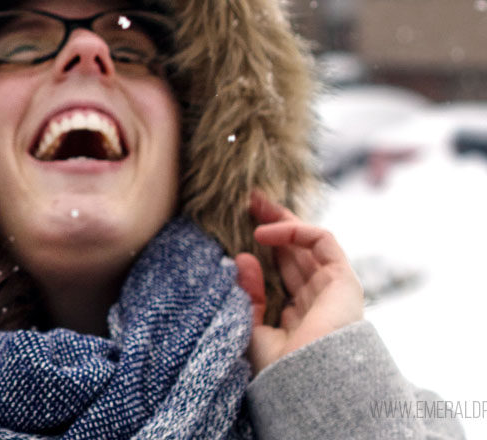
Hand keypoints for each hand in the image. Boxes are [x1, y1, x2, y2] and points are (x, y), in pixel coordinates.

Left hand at [235, 191, 363, 374]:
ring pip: (308, 241)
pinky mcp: (344, 280)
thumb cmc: (280, 369)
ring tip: (254, 202)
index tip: (243, 225)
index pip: (283, 268)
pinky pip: (323, 241)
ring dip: (282, 218)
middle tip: (248, 201)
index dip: (266, 245)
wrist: (307, 385)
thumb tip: (242, 257)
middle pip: (295, 250)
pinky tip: (265, 232)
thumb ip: (249, 295)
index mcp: (298, 313)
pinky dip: (296, 230)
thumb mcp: (253, 329)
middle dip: (273, 223)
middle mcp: (316, 298)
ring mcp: (332, 288)